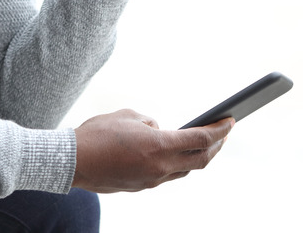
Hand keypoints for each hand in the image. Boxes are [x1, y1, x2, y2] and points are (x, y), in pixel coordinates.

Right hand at [72, 109, 233, 192]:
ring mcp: (151, 180)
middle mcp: (160, 167)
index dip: (219, 130)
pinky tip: (174, 153)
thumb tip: (160, 131)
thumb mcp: (127, 116)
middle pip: (200, 160)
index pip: (200, 138)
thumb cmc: (96, 134)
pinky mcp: (140, 186)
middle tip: (223, 133)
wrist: (72, 162)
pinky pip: (166, 175)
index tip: (231, 121)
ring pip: (184, 170)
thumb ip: (150, 122)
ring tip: (203, 144)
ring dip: (197, 157)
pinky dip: (176, 163)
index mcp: (159, 146)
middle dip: (216, 146)